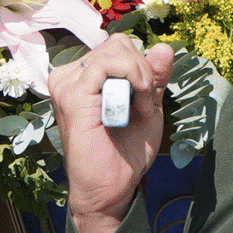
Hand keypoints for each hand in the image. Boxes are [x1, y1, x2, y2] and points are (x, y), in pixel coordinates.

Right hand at [48, 34, 177, 232]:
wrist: (110, 188)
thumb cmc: (124, 152)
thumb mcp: (147, 106)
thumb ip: (154, 77)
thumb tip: (165, 46)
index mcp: (83, 77)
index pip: (118, 47)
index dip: (142, 66)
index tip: (147, 99)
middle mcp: (70, 76)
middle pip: (118, 45)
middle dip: (144, 71)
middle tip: (145, 106)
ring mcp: (67, 83)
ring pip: (116, 51)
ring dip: (141, 77)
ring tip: (140, 110)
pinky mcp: (72, 95)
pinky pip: (108, 63)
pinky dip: (133, 79)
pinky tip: (136, 108)